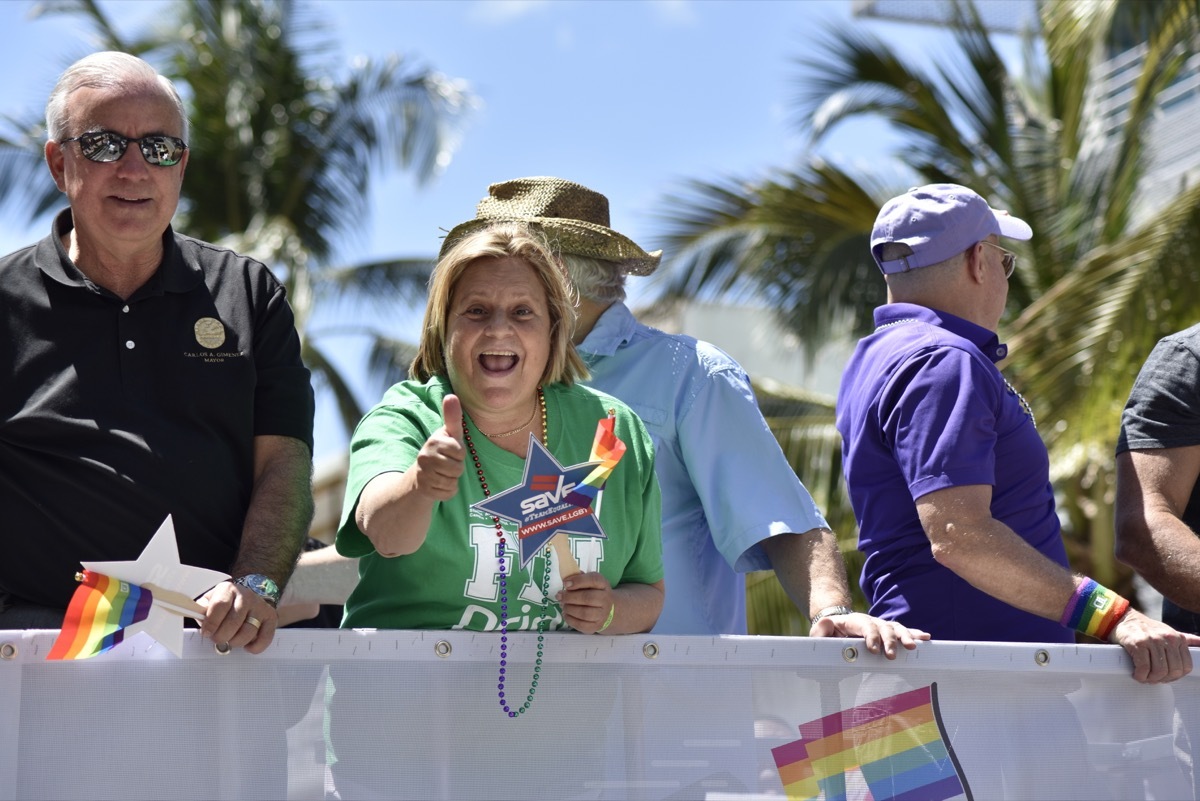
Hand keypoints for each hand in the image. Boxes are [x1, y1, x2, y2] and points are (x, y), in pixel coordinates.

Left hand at [198, 580, 277, 654]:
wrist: (248, 600)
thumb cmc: (225, 605)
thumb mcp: (210, 601)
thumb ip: (201, 609)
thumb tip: (196, 616)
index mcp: (228, 590)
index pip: (220, 605)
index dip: (212, 622)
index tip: (206, 633)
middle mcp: (246, 596)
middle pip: (234, 621)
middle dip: (222, 636)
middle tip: (218, 639)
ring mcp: (260, 607)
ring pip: (248, 631)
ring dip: (236, 642)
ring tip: (230, 640)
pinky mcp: (271, 618)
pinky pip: (265, 637)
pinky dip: (254, 647)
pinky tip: (247, 645)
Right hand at [411, 394, 466, 500]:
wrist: (420, 475)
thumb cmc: (440, 451)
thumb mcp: (448, 434)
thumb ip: (452, 417)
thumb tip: (451, 396)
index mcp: (434, 441)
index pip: (460, 452)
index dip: (459, 454)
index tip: (451, 451)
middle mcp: (425, 457)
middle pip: (458, 468)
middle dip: (457, 468)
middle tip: (447, 464)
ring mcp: (424, 474)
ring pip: (453, 481)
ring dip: (452, 479)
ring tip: (443, 473)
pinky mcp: (425, 489)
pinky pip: (448, 493)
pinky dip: (448, 491)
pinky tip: (439, 484)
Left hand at [556, 572, 614, 633]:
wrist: (607, 609)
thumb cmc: (593, 592)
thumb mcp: (589, 582)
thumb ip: (578, 578)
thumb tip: (566, 580)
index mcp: (603, 585)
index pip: (594, 580)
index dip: (578, 581)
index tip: (565, 583)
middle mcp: (605, 599)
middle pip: (587, 598)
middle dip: (570, 597)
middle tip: (559, 596)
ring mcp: (602, 614)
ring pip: (584, 613)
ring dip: (569, 608)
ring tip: (562, 605)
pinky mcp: (596, 626)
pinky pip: (581, 625)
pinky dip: (570, 619)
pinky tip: (566, 613)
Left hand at [810, 613, 929, 659]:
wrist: (838, 627)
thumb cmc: (829, 634)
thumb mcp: (820, 632)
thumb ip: (820, 630)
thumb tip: (825, 624)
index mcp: (855, 621)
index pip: (865, 626)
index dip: (871, 636)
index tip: (874, 650)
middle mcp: (872, 621)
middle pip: (884, 627)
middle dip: (889, 641)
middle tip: (891, 656)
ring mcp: (882, 626)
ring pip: (896, 628)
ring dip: (906, 637)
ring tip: (913, 647)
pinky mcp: (889, 633)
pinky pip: (904, 632)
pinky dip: (915, 634)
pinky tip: (926, 639)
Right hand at [1110, 608, 1199, 682]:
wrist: (1123, 619)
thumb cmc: (1146, 629)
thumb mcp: (1168, 632)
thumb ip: (1186, 639)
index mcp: (1178, 638)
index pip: (1185, 666)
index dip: (1175, 676)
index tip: (1165, 677)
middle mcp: (1167, 639)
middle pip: (1172, 670)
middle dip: (1162, 679)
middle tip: (1153, 679)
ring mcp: (1152, 641)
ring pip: (1159, 671)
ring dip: (1150, 679)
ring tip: (1144, 677)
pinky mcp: (1138, 644)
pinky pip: (1144, 667)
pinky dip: (1140, 675)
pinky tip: (1137, 674)